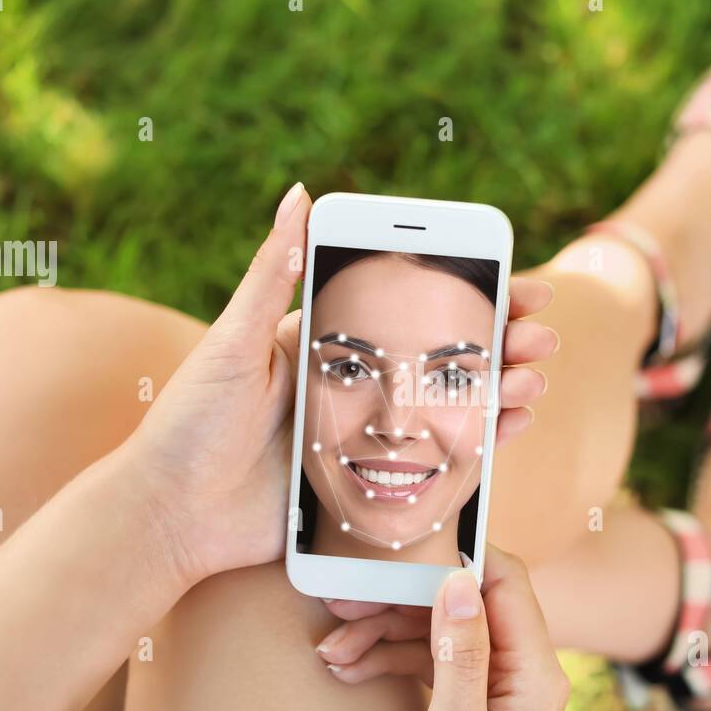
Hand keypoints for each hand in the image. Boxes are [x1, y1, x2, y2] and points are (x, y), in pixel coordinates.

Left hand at [122, 182, 559, 584]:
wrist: (169, 517)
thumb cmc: (190, 423)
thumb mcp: (233, 343)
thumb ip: (272, 275)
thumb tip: (299, 193)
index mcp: (324, 343)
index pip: (409, 307)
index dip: (467, 294)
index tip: (515, 282)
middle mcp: (351, 386)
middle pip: (441, 357)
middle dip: (499, 344)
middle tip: (541, 341)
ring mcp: (362, 439)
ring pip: (447, 407)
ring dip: (497, 392)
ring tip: (532, 384)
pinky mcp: (364, 487)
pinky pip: (433, 462)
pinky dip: (476, 445)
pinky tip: (508, 431)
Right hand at [316, 546, 568, 710]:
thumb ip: (461, 656)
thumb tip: (460, 581)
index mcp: (535, 674)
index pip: (506, 584)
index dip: (458, 558)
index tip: (405, 550)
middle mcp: (522, 671)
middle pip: (462, 604)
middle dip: (401, 601)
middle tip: (346, 602)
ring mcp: (497, 685)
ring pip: (438, 631)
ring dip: (383, 634)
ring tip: (333, 648)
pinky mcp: (472, 699)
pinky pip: (430, 660)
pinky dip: (388, 659)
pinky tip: (348, 666)